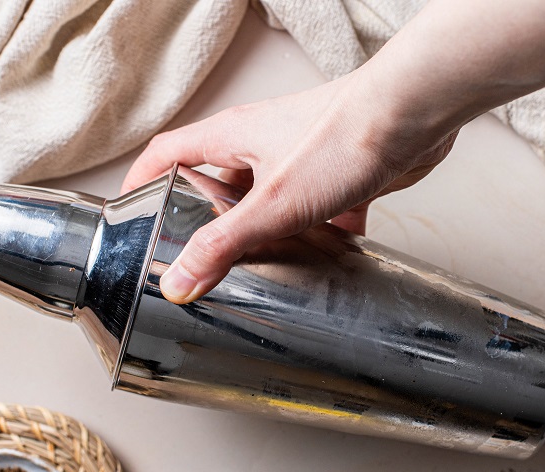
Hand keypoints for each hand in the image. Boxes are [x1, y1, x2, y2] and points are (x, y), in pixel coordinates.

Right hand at [121, 71, 457, 303]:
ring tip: (259, 269)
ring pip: (265, 201)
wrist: (413, 117)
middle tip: (198, 257)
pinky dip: (313, 237)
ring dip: (262, 234)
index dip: (142, 182)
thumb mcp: (270, 204)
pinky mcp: (332, 175)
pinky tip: (320, 261)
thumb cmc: (343, 136)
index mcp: (229, 138)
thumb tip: (180, 280)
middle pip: (214, 183)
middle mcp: (258, 144)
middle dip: (204, 221)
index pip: (165, 155)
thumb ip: (223, 244)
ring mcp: (296, 158)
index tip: (130, 214)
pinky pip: (312, 211)